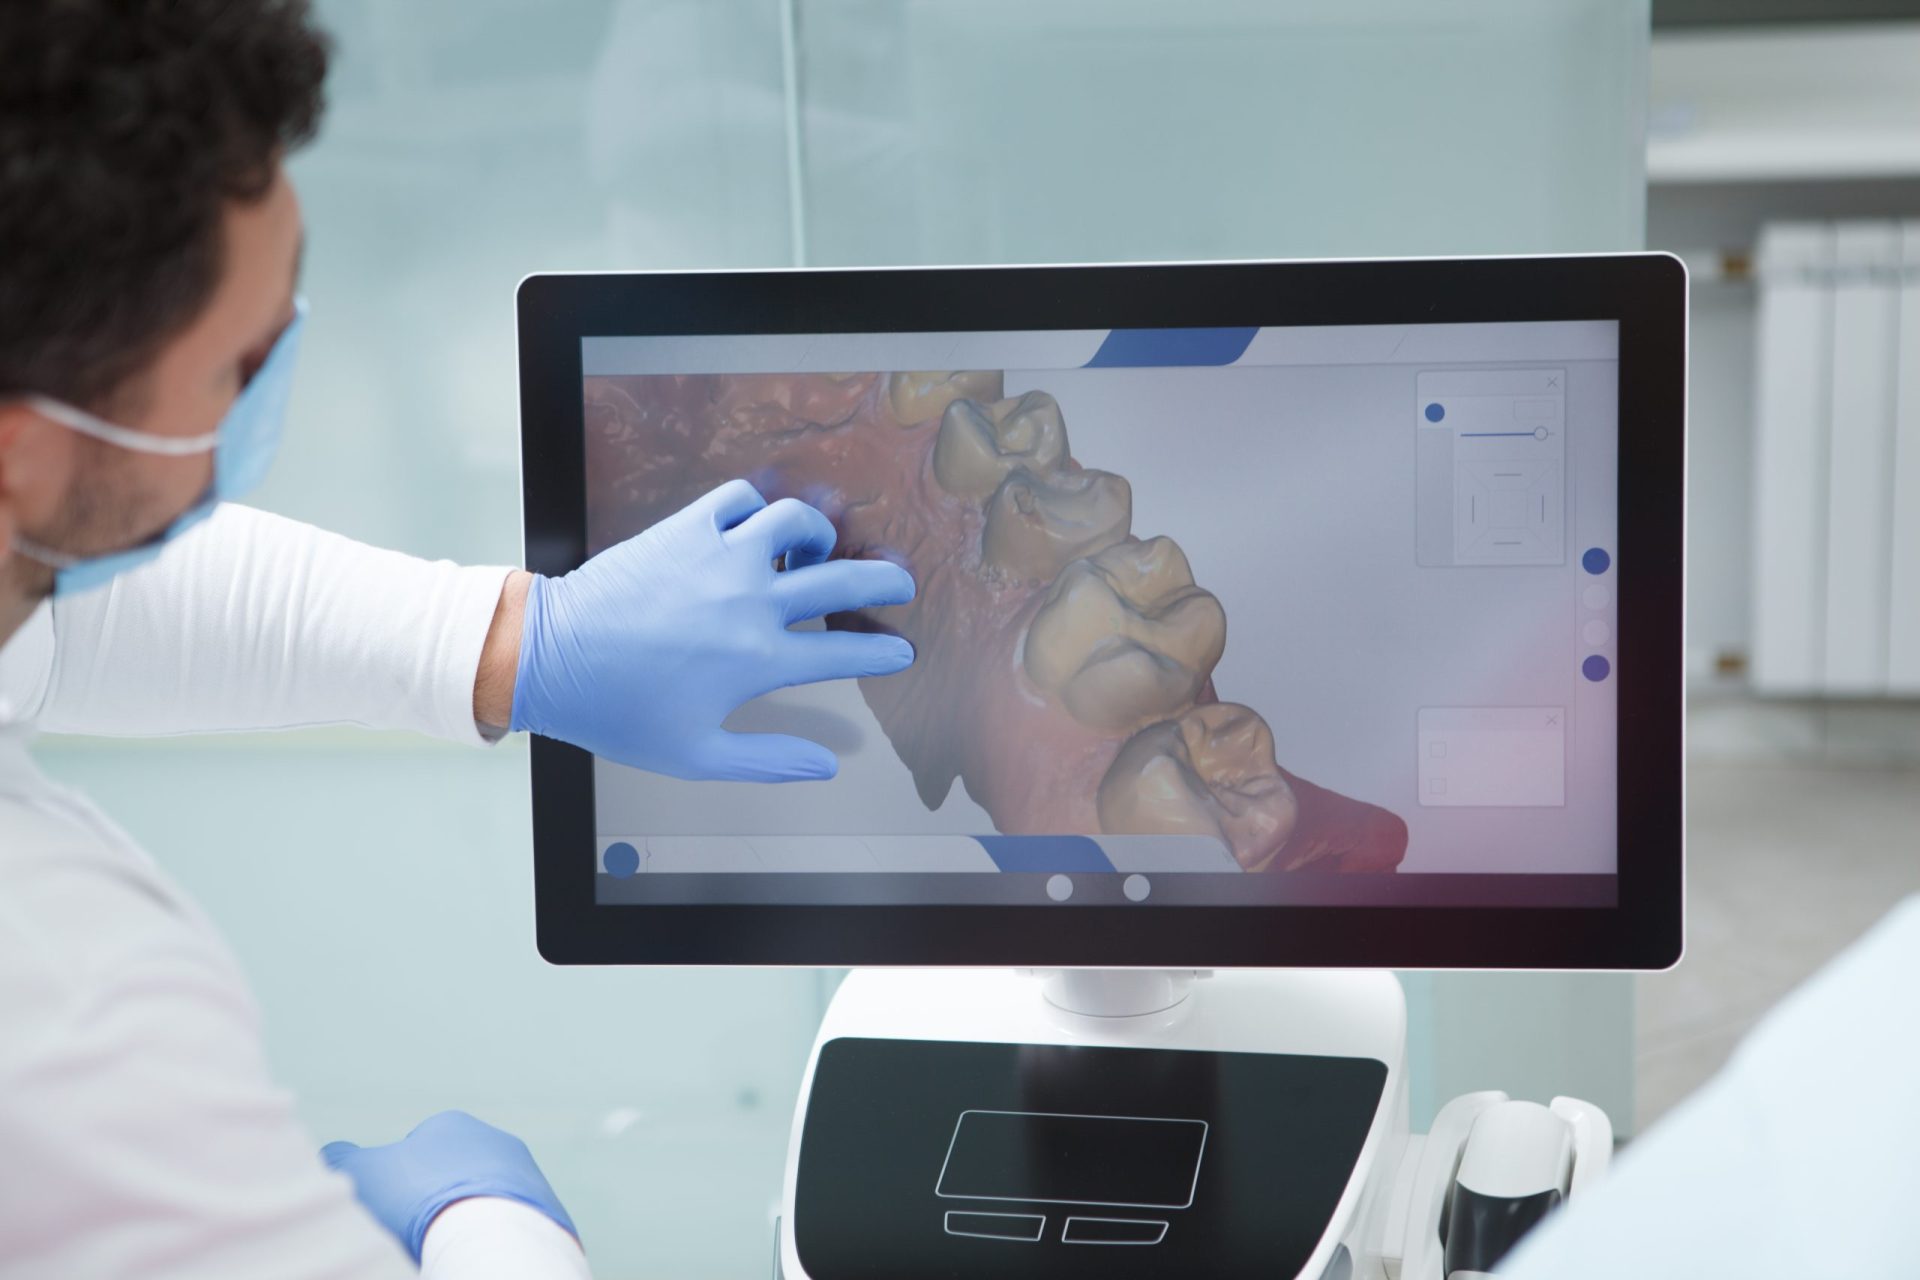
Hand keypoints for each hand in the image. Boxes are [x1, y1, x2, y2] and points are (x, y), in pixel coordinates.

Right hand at [321, 1110, 577, 1262]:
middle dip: (434, 1204)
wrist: (490, 1236)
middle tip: (413, 1237)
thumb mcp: (360, 1174)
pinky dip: (492, 1244)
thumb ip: (341, 1159)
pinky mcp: (549, 1218)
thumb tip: (333, 1156)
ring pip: (485, 1204)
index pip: (415, 1151)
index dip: (395, 1185)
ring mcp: (528, 1180)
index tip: (388, 1214)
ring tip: (445, 1252)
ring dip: (466, 1224)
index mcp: (452, 1126)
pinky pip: (511, 1231)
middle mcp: (496, 1144)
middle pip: (453, 1177)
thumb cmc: (419, 1199)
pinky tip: (475, 1259)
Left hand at [509, 479, 915, 780]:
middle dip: (884, 581)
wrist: (552, 659)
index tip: (900, 652)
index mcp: (759, 661)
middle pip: (842, 580)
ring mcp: (720, 557)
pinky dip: (757, 508)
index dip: (882, 654)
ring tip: (817, 550)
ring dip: (820, 534)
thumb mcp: (695, 755)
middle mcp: (751, 602)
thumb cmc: (620, 713)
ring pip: (797, 522)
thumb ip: (768, 762)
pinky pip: (739, 498)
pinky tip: (754, 529)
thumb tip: (825, 768)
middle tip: (899, 583)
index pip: (845, 653)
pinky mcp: (685, 528)